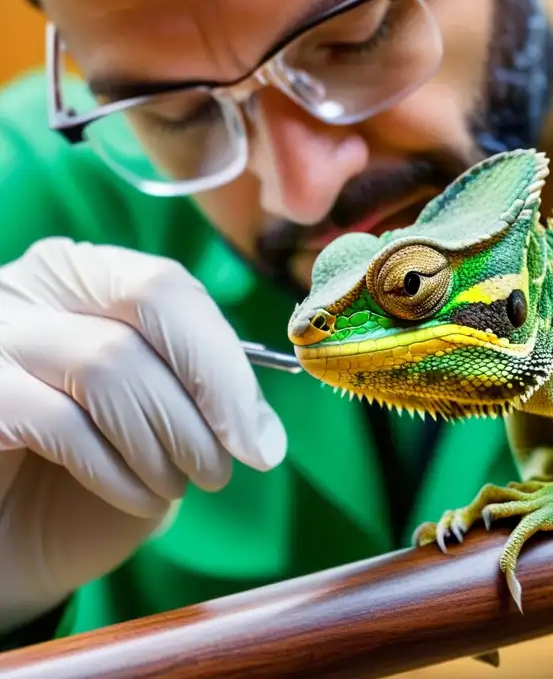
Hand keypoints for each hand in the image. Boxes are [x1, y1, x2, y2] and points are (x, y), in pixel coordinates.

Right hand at [0, 238, 287, 634]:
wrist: (8, 538)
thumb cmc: (82, 475)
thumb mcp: (157, 428)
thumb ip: (202, 401)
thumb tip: (264, 431)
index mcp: (86, 278)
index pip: (169, 288)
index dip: (226, 362)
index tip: (262, 437)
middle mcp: (33, 287)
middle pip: (147, 301)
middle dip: (210, 387)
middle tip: (238, 459)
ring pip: (108, 362)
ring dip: (166, 439)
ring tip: (184, 485)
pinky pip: (58, 421)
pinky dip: (116, 470)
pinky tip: (139, 499)